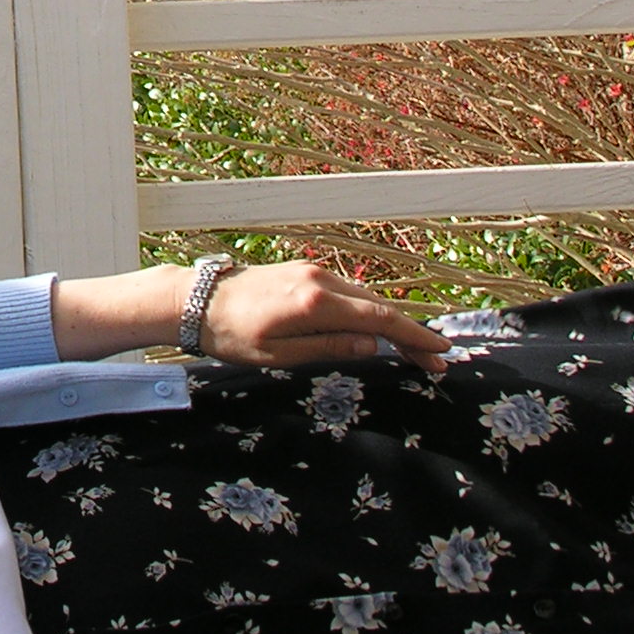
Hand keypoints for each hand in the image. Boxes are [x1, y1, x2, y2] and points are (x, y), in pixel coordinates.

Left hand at [200, 260, 454, 370]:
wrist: (194, 299)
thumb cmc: (230, 334)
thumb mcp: (278, 355)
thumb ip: (328, 348)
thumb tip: (373, 346)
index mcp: (315, 302)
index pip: (379, 319)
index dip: (414, 337)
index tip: (440, 353)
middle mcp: (320, 279)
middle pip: (379, 306)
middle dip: (410, 334)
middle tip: (435, 362)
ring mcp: (313, 271)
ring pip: (364, 298)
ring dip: (390, 322)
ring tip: (413, 350)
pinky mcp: (304, 272)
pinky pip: (346, 292)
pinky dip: (368, 310)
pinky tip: (376, 329)